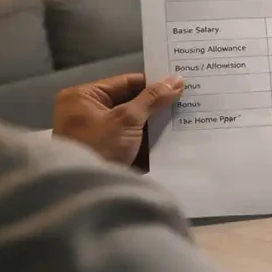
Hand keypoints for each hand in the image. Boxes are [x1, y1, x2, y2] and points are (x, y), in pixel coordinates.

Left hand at [53, 74, 183, 164]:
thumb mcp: (127, 119)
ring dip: (155, 122)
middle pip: (130, 101)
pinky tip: (174, 135)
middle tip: (188, 99)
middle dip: (157, 104)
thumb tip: (177, 79)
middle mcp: (87, 111)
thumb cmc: (99, 146)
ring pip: (133, 121)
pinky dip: (148, 138)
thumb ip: (152, 98)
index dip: (154, 82)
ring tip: (186, 116)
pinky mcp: (106, 151)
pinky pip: (131, 138)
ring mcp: (97, 133)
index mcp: (83, 96)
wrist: (84, 192)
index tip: (181, 83)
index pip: (125, 82)